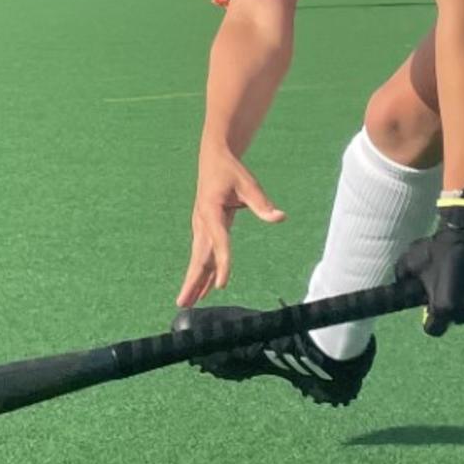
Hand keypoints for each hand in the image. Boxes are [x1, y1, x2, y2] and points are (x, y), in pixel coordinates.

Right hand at [178, 144, 283, 308]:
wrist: (213, 159)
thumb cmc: (231, 171)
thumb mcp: (248, 183)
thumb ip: (261, 203)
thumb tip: (279, 217)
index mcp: (211, 210)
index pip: (219, 241)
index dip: (222, 263)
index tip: (223, 284)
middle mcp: (202, 222)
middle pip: (199, 257)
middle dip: (192, 281)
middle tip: (184, 303)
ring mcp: (201, 227)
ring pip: (198, 259)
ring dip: (193, 282)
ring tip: (186, 303)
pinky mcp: (204, 230)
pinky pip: (203, 255)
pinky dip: (202, 273)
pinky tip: (202, 291)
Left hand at [405, 192, 463, 336]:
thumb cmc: (442, 246)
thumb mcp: (411, 261)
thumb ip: (401, 282)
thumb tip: (400, 294)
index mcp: (445, 308)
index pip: (434, 329)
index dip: (432, 319)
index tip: (434, 306)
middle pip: (457, 319)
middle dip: (454, 307)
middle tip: (454, 285)